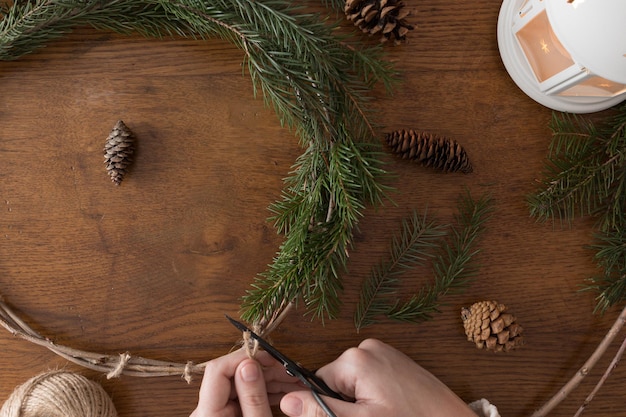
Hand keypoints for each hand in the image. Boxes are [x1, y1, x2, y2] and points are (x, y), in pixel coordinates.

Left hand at [190, 348, 300, 416]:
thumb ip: (253, 397)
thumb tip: (249, 363)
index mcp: (207, 414)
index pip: (217, 370)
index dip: (242, 357)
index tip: (266, 356)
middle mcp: (208, 410)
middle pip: (232, 375)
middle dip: (263, 368)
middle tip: (288, 370)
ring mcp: (218, 412)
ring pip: (242, 384)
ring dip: (269, 379)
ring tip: (294, 381)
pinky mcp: (228, 415)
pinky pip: (245, 396)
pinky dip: (265, 391)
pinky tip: (285, 390)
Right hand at [280, 338, 477, 416]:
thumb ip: (321, 410)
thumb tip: (286, 401)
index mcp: (356, 358)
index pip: (319, 381)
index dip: (328, 405)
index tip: (349, 415)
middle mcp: (368, 347)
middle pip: (336, 380)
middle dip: (347, 402)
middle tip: (373, 415)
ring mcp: (384, 351)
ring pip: (353, 380)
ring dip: (361, 400)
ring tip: (386, 412)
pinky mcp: (395, 359)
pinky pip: (370, 376)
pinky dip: (375, 393)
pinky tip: (392, 406)